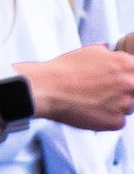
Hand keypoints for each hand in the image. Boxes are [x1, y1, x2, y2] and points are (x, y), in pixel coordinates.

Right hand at [18, 45, 133, 129]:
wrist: (47, 89)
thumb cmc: (63, 71)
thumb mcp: (90, 51)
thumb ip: (110, 55)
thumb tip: (112, 55)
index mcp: (127, 64)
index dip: (128, 76)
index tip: (120, 80)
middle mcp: (130, 84)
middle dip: (123, 91)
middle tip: (104, 90)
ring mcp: (124, 104)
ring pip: (128, 107)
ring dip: (115, 105)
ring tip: (93, 100)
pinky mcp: (115, 122)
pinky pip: (118, 122)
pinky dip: (106, 119)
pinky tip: (91, 110)